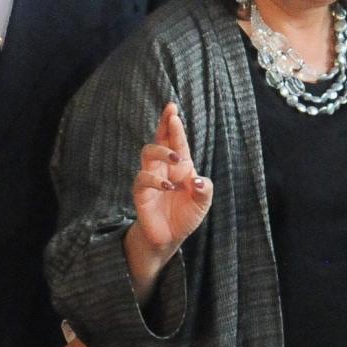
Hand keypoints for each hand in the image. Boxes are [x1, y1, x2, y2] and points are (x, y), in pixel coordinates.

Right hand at [124, 103, 212, 302]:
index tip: (173, 108)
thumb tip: (198, 180)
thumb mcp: (203, 201)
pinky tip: (168, 186)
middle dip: (164, 125)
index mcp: (180, 166)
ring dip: (162, 151)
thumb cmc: (185, 215)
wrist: (169, 237)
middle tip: (171, 115)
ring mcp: (151, 178)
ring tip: (177, 159)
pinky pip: (142, 179)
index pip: (176, 141)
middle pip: (159, 139)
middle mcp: (164, 168)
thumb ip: (205, 189)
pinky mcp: (141, 193)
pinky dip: (155, 180)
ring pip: (148, 153)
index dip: (174, 125)